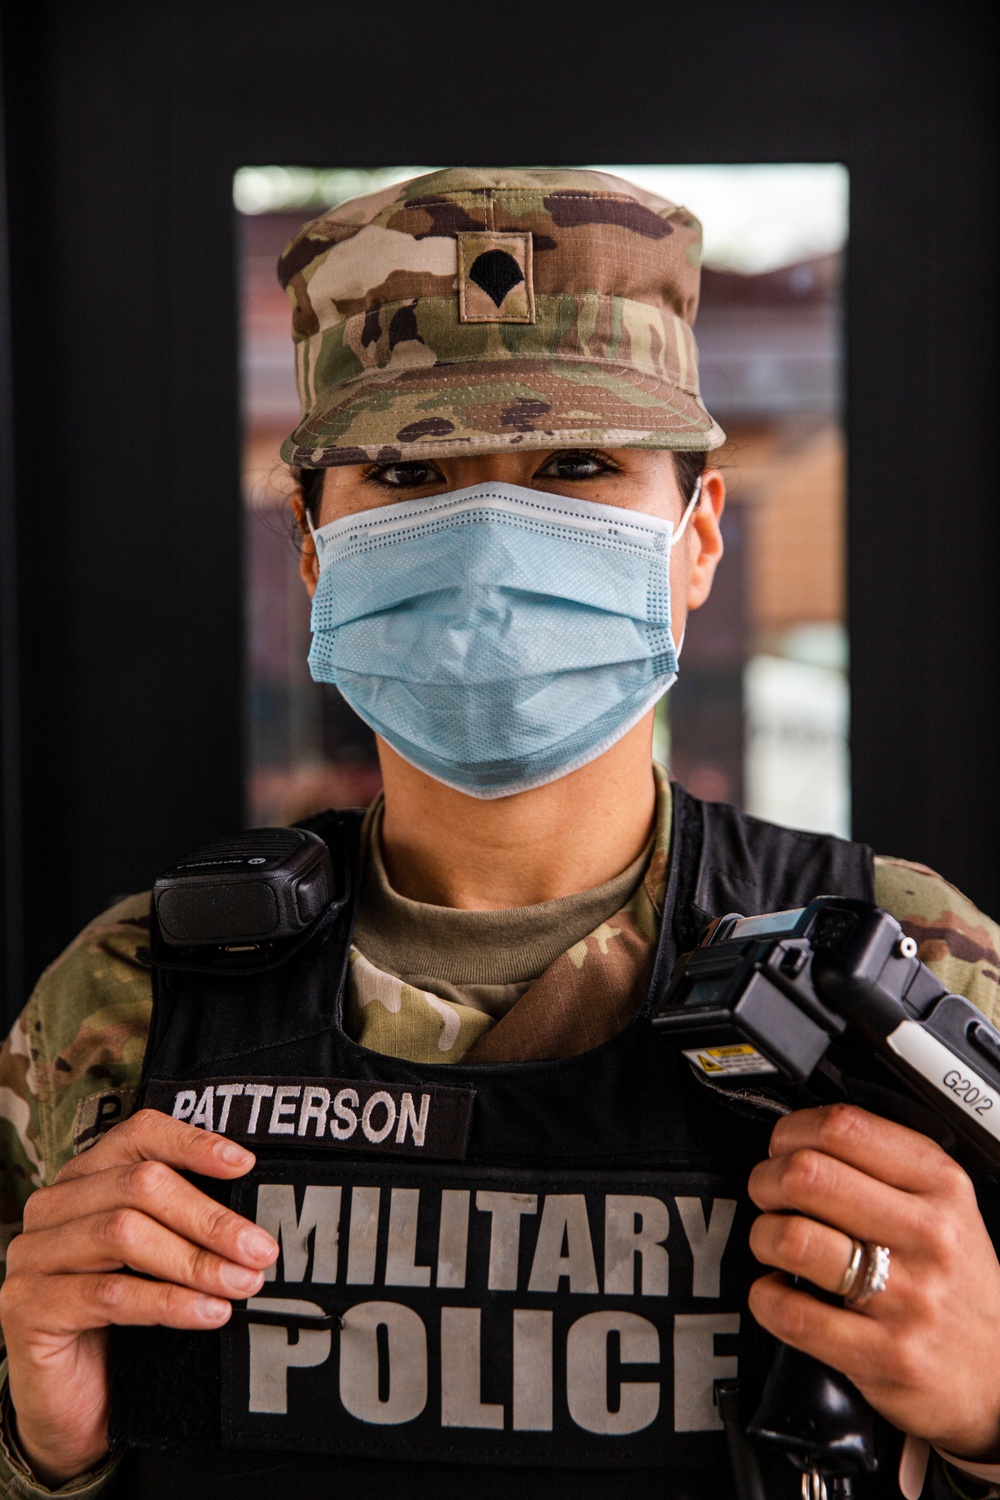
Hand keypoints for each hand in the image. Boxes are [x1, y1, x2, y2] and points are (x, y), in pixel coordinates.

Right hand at [0, 1109, 277, 1485]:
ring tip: (242, 1283)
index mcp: (86, 1178)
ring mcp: (32, 1254)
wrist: (77, 1407)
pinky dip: (166, 1302)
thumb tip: (256, 1215)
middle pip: (140, 1185)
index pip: (139, 1135)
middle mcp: (52, 1205)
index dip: (192, 1143)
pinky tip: (208, 1313)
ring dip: (194, 1260)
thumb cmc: (126, 1327)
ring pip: (124, 1234)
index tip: (244, 1164)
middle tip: (260, 1250)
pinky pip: (108, 1294)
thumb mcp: (161, 1263)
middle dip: (209, 1218)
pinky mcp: (25, 1305)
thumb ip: (188, 1225)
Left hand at [747, 1103, 999, 1460]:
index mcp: (941, 1186)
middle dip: (766, 1181)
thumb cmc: (957, 1284)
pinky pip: (792, 1313)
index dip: (791, 1131)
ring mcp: (908, 1297)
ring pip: (794, 1237)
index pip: (844, 1127)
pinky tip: (779, 1293)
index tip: (782, 1148)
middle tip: (768, 1196)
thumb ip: (884, 1165)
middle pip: (807, 1175)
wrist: (997, 1374)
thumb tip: (802, 1137)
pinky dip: (766, 1299)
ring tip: (774, 1244)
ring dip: (763, 1237)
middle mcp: (928, 1235)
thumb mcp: (946, 1207)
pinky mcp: (885, 1354)